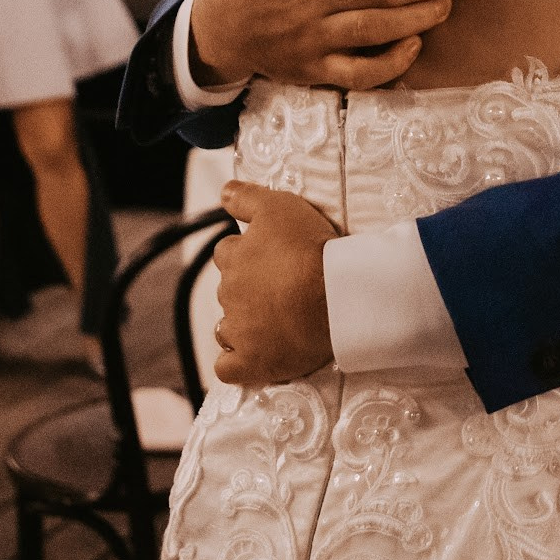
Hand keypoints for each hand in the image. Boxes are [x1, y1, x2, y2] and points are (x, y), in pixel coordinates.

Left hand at [211, 183, 338, 384]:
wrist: (337, 295)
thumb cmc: (312, 248)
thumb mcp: (279, 207)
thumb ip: (246, 197)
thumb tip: (223, 192)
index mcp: (234, 259)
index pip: (228, 254)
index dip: (249, 255)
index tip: (272, 259)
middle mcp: (229, 294)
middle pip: (230, 290)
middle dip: (249, 290)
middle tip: (283, 289)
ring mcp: (238, 331)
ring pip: (227, 328)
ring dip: (243, 326)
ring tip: (276, 322)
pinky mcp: (252, 363)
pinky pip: (229, 368)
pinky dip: (238, 364)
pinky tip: (255, 357)